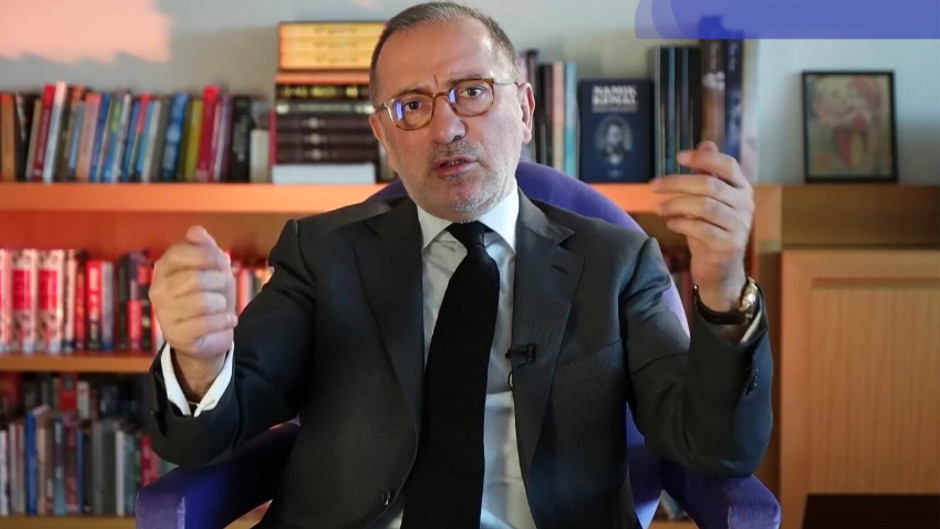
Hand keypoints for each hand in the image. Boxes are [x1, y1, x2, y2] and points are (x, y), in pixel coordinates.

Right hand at [150, 225, 236, 396]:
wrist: (210, 335)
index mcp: (164, 268)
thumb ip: (206, 248)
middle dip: (219, 282)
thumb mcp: (214, 268)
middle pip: (195, 279)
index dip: (206, 256)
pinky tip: (226, 320)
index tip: (221, 263)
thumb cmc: (211, 295)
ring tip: (222, 306)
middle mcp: (158, 290)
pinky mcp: (175, 335)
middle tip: (224, 288)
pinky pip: (206, 323)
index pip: (179, 253)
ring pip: (202, 302)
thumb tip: (195, 230)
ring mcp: (164, 314)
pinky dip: (224, 321)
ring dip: (222, 303)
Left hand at [652, 141, 752, 311]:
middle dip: (677, 182)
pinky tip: (670, 223)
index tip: (678, 156)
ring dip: (676, 204)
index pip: (728, 165)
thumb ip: (709, 174)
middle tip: (653, 185)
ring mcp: (739, 226)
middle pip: (709, 185)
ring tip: (659, 208)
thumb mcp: (708, 201)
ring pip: (704, 206)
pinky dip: (681, 223)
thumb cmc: (711, 231)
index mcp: (742, 189)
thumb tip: (706, 144)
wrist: (720, 271)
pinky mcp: (728, 245)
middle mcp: (746, 205)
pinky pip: (701, 229)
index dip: (703, 159)